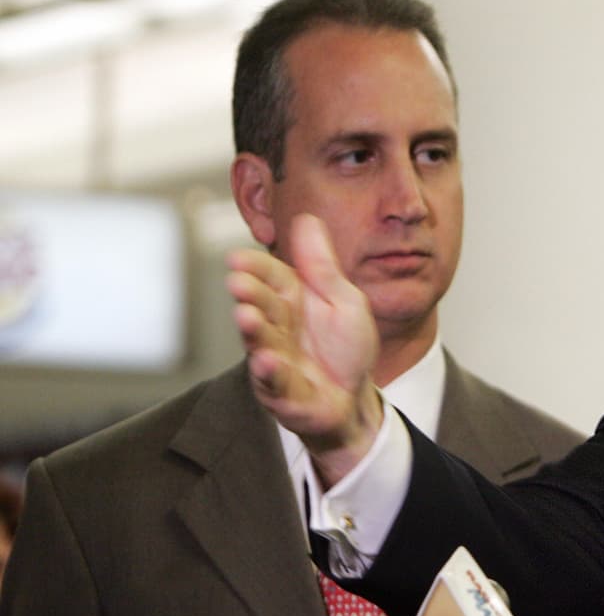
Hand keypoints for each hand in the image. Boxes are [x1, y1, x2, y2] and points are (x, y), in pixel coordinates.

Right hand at [225, 214, 381, 486]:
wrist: (354, 397)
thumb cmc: (345, 346)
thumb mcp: (342, 298)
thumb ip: (321, 265)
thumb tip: (306, 218)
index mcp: (291, 299)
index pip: (270, 275)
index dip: (255, 267)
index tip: (238, 257)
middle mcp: (276, 326)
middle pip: (259, 305)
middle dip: (248, 294)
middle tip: (237, 282)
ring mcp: (275, 359)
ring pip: (260, 342)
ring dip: (252, 330)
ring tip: (246, 317)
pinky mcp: (281, 393)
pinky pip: (274, 382)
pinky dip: (270, 373)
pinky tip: (266, 361)